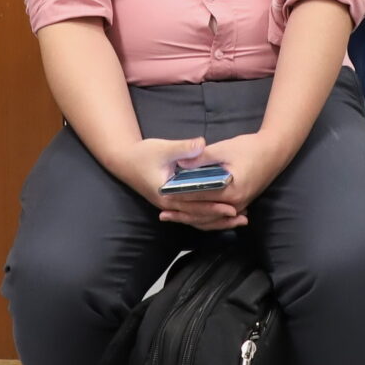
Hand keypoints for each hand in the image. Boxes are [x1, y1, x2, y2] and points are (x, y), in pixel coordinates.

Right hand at [108, 138, 240, 231]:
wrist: (123, 161)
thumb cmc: (143, 154)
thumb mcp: (163, 148)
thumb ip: (183, 148)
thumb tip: (201, 144)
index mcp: (167, 193)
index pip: (194, 204)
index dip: (213, 205)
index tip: (231, 205)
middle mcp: (169, 204)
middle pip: (198, 215)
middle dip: (220, 217)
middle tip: (241, 216)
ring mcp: (169, 205)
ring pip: (196, 218)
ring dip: (216, 220)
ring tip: (237, 219)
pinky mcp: (172, 203)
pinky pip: (192, 214)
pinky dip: (207, 216)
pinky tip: (221, 215)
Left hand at [155, 131, 293, 230]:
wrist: (275, 151)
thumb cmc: (251, 148)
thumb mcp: (224, 149)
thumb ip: (202, 157)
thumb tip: (180, 164)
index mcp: (231, 189)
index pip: (200, 197)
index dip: (181, 198)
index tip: (164, 197)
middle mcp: (236, 202)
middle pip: (204, 213)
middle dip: (183, 213)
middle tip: (163, 213)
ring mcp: (240, 205)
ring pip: (212, 218)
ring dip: (192, 218)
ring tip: (173, 217)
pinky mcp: (241, 203)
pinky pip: (220, 216)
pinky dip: (205, 217)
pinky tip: (192, 216)